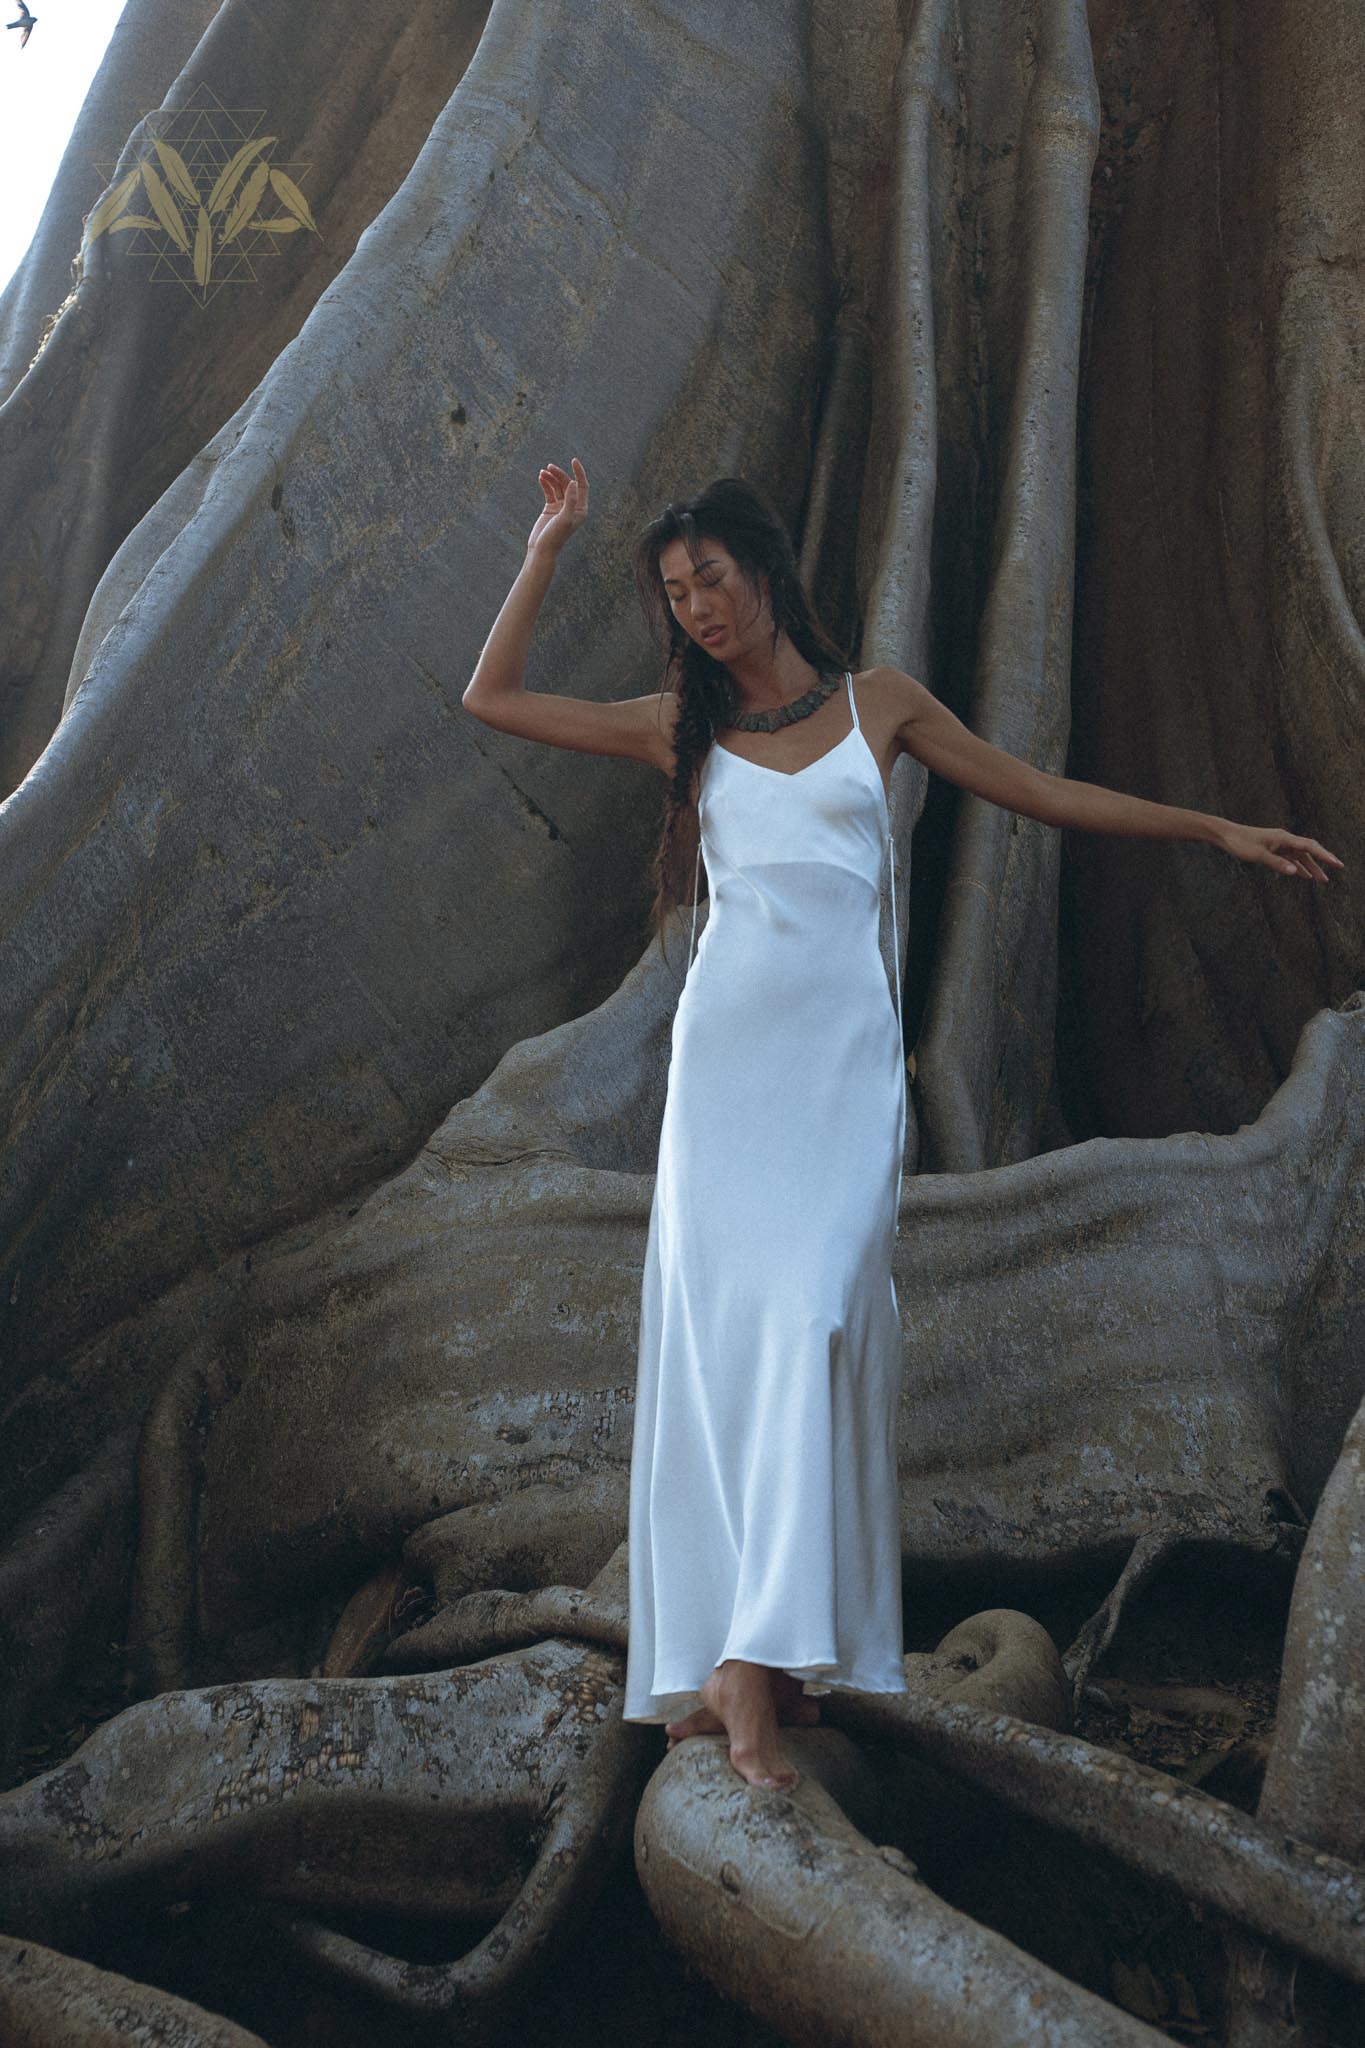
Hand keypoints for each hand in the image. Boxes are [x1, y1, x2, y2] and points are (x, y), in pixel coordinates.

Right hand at [527, 457, 588, 558]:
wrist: (542, 550)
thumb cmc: (555, 537)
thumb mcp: (564, 519)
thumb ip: (571, 501)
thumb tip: (574, 483)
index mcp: (581, 509)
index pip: (582, 486)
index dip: (579, 472)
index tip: (573, 460)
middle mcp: (573, 507)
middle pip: (568, 484)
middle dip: (560, 474)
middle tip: (549, 467)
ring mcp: (561, 507)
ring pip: (558, 487)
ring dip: (551, 477)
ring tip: (543, 471)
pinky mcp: (550, 508)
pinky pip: (549, 492)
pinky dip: (545, 484)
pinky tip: (540, 477)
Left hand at [1217, 821, 1344, 881]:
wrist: (1226, 836)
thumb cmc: (1240, 843)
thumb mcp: (1258, 855)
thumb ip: (1276, 864)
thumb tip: (1295, 872)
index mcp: (1284, 838)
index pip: (1309, 846)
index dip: (1324, 855)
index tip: (1336, 863)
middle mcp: (1284, 840)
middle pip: (1309, 851)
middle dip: (1323, 861)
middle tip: (1337, 870)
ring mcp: (1279, 845)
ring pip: (1300, 857)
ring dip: (1311, 868)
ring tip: (1322, 880)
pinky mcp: (1273, 850)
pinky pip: (1290, 859)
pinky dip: (1298, 868)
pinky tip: (1304, 876)